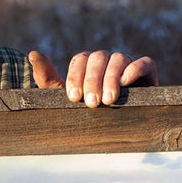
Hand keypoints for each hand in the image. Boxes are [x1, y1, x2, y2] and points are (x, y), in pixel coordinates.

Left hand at [29, 49, 155, 106]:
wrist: (117, 128)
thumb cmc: (86, 112)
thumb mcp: (62, 99)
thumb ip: (48, 78)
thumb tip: (33, 54)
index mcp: (87, 64)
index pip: (80, 59)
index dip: (76, 76)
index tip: (73, 98)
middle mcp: (106, 61)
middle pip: (98, 58)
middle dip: (93, 80)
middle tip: (92, 103)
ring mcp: (127, 65)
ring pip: (119, 58)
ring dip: (111, 78)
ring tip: (108, 100)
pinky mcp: (147, 73)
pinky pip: (145, 63)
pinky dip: (135, 69)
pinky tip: (126, 83)